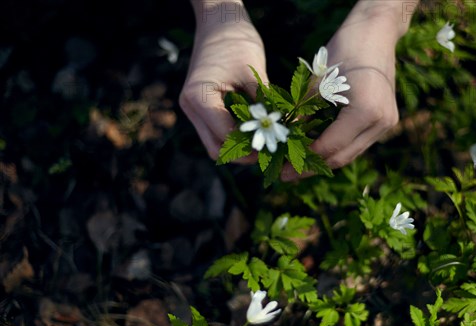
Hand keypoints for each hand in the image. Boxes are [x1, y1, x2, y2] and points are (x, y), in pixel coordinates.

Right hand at [179, 0, 266, 161]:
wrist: (218, 20)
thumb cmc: (236, 40)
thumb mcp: (254, 73)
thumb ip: (265, 104)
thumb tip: (284, 131)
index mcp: (199, 98)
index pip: (226, 137)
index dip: (251, 147)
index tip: (277, 147)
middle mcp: (191, 107)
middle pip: (216, 149)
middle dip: (244, 154)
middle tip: (272, 151)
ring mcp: (193, 109)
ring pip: (216, 143)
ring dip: (240, 146)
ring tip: (268, 142)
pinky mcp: (201, 107)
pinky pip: (218, 130)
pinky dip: (236, 134)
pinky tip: (258, 130)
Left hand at [282, 1, 416, 179]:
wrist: (376, 31)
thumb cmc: (344, 49)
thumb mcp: (317, 83)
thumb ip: (303, 114)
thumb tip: (284, 141)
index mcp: (366, 112)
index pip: (329, 147)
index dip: (304, 161)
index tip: (283, 170)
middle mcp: (381, 122)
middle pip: (342, 157)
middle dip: (312, 167)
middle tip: (287, 174)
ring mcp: (387, 123)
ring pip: (351, 153)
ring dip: (324, 160)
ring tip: (298, 166)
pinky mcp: (386, 120)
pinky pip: (357, 142)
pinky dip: (337, 148)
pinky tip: (316, 150)